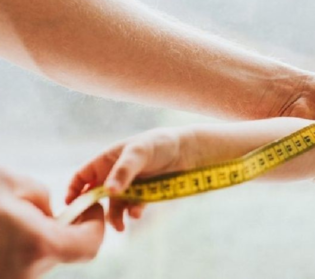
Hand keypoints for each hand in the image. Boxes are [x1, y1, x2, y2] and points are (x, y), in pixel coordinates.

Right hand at [0, 167, 103, 278]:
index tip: (90, 205)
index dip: (96, 224)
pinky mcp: (3, 278)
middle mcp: (26, 272)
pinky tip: (10, 231)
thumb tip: (53, 216)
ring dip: (44, 239)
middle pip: (67, 253)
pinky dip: (25, 247)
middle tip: (59, 208)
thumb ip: (47, 202)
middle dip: (69, 229)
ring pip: (44, 259)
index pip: (90, 245)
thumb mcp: (17, 186)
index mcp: (38, 245)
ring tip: (21, 219)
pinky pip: (24, 263)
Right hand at [66, 127, 194, 231]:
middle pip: (96, 196)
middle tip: (95, 224)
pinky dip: (133, 213)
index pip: (82, 177)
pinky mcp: (144, 195)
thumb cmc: (159, 144)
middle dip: (95, 210)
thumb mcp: (139, 153)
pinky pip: (133, 208)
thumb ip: (124, 171)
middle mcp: (115, 174)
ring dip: (115, 217)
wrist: (187, 151)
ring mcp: (129, 186)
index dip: (74, 190)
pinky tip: (137, 214)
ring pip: (114, 206)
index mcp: (107, 160)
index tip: (72, 207)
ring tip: (120, 226)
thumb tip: (109, 191)